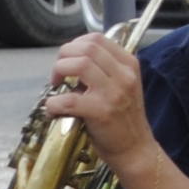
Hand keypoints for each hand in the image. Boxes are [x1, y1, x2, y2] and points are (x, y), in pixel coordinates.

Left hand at [39, 31, 155, 172]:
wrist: (135, 149)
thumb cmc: (122, 120)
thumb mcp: (121, 86)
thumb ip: (102, 70)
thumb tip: (71, 60)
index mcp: (129, 64)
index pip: (97, 39)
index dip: (75, 45)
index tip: (67, 59)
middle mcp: (124, 75)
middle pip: (86, 48)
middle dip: (63, 56)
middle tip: (58, 74)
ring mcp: (113, 93)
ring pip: (78, 65)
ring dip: (58, 73)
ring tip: (57, 88)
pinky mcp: (101, 112)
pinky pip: (67, 99)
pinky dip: (53, 103)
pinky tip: (54, 110)